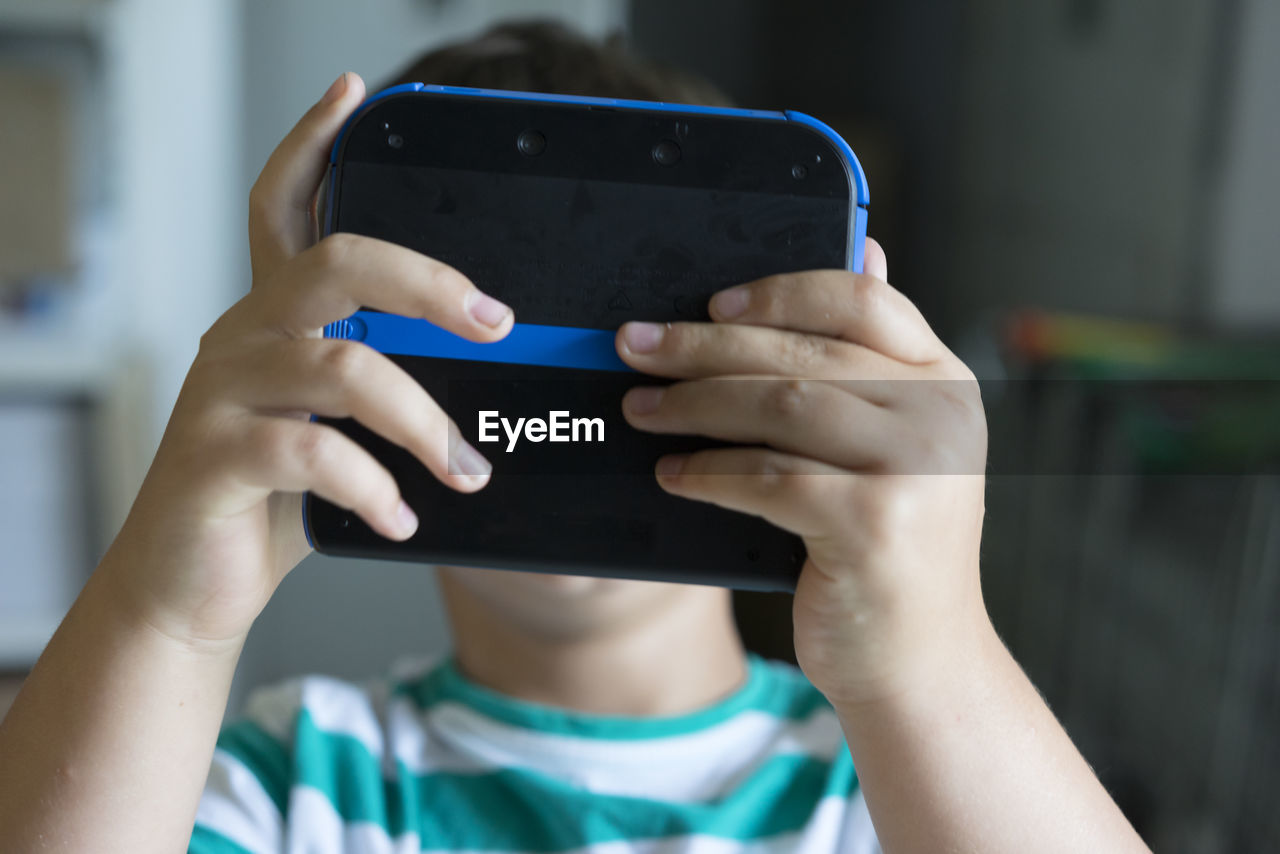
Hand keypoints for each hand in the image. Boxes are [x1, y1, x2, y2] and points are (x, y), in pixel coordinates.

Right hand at [102, 72, 510, 646]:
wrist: (194, 584)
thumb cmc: (274, 500)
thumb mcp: (335, 429)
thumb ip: (384, 388)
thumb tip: (491, 375)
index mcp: (273, 318)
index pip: (282, 208)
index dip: (313, 145)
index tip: (354, 96)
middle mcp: (243, 336)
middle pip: (336, 264)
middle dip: (430, 284)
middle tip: (496, 323)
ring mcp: (223, 392)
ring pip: (343, 369)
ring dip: (425, 423)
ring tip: (467, 472)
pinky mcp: (213, 456)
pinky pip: (314, 454)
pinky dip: (376, 488)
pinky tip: (402, 518)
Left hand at [616, 242, 989, 704]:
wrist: (919, 660)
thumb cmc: (883, 545)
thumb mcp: (889, 449)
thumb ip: (868, 365)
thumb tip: (862, 246)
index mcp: (944, 380)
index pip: (862, 299)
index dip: (779, 292)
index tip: (711, 304)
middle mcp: (941, 414)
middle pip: (804, 352)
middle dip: (704, 347)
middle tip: (633, 346)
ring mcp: (917, 469)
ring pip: (782, 408)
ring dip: (695, 404)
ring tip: (639, 408)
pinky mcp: (877, 524)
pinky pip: (769, 478)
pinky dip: (710, 472)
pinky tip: (673, 474)